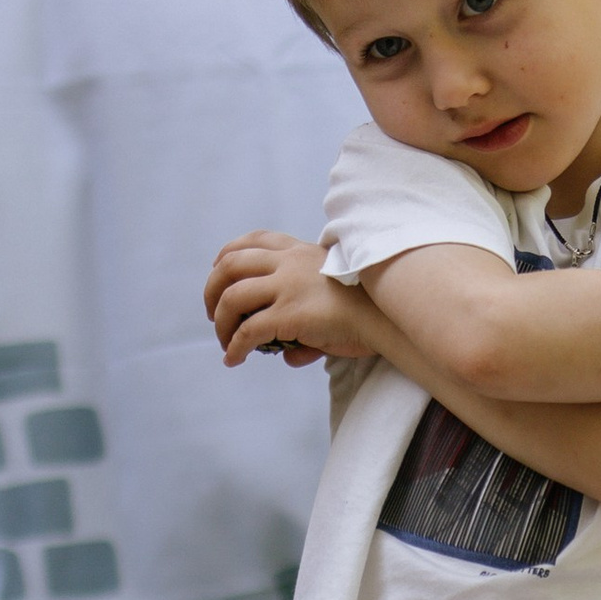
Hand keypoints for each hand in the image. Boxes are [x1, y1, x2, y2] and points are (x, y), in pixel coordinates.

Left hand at [205, 231, 382, 366]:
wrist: (389, 312)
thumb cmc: (369, 307)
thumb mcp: (332, 296)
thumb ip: (305, 316)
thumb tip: (289, 356)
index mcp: (300, 250)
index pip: (254, 240)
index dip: (227, 255)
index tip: (218, 269)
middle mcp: (289, 263)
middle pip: (231, 264)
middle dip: (212, 288)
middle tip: (213, 313)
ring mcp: (287, 287)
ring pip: (232, 298)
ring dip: (220, 322)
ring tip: (223, 341)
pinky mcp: (290, 313)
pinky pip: (248, 331)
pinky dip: (233, 346)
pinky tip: (233, 359)